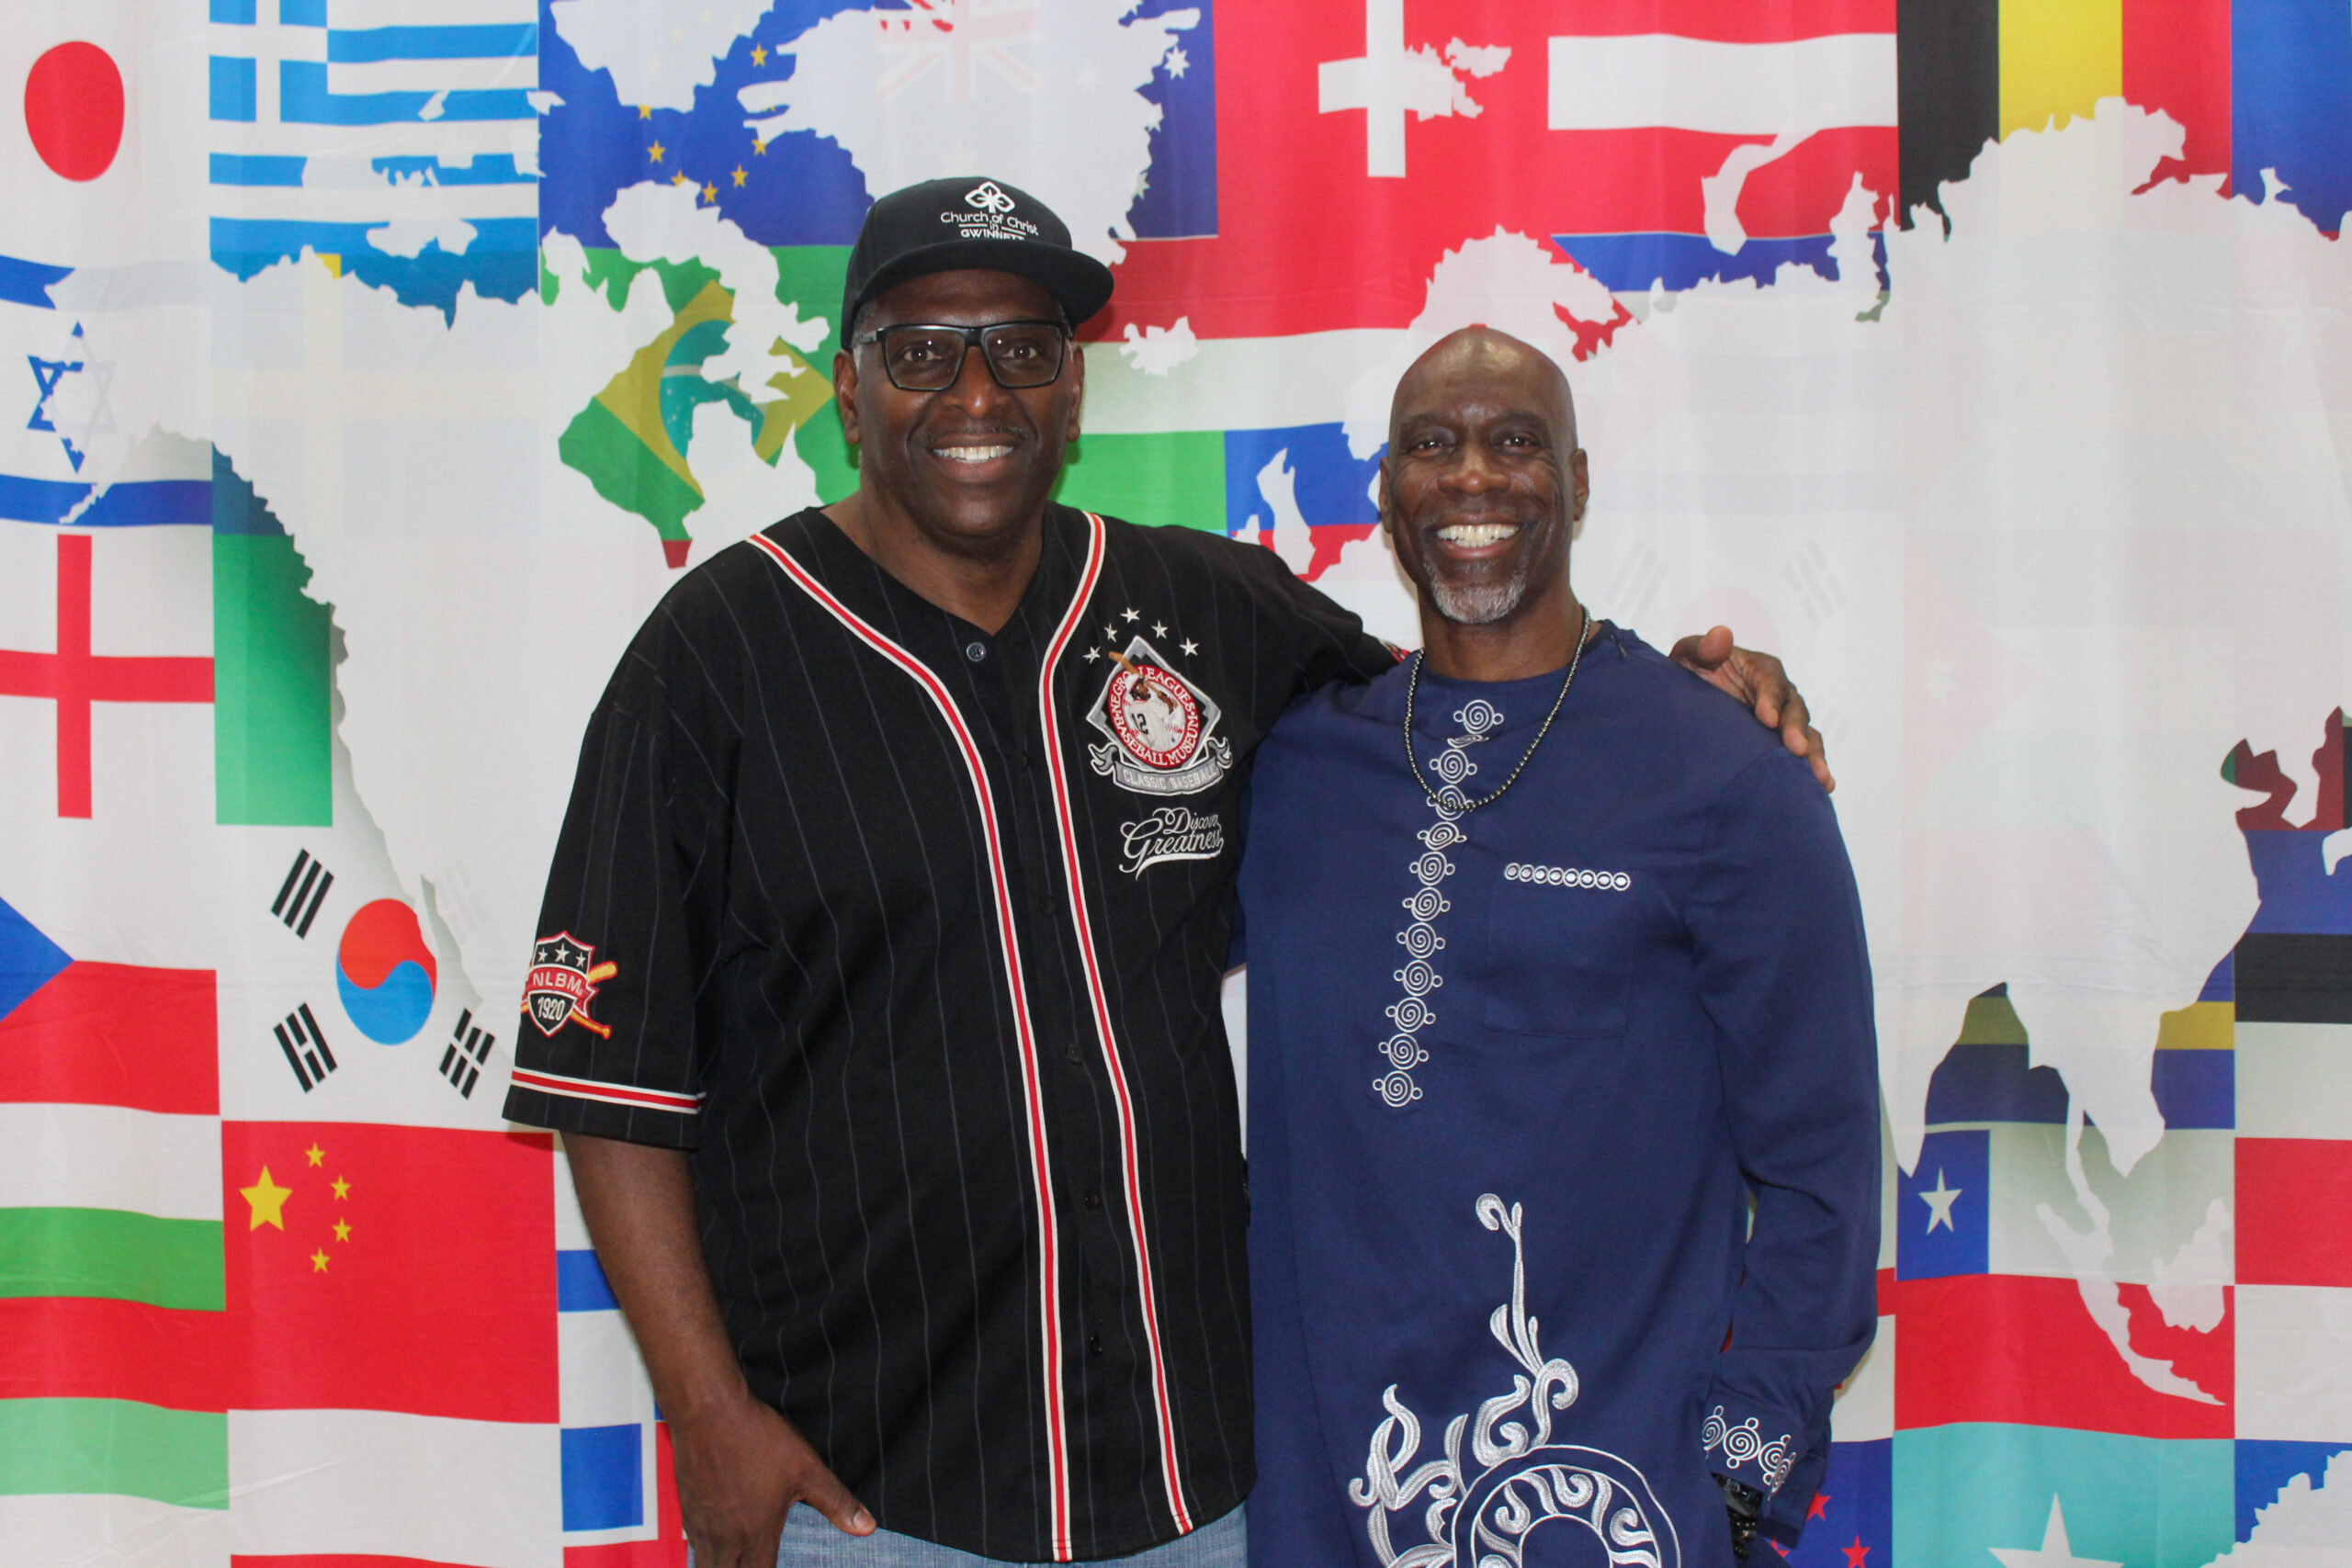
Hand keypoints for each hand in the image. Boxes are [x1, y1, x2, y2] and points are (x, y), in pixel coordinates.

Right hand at [671, 1391, 874, 1567]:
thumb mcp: (807, 1470)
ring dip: (719, 1566)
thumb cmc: (758, 1439)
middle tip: (754, 1564)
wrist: (709, 1412)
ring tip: (734, 1559)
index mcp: (755, 1535)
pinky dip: (705, 1547)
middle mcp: (723, 1537)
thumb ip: (837, 1502)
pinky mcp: (685, 1505)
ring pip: (704, 1564)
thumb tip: (866, 1527)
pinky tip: (715, 1536)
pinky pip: (692, 1541)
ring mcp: (699, 1523)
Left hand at [1669, 626, 1833, 791]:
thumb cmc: (1691, 674)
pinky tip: (1823, 787)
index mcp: (1761, 669)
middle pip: (1795, 710)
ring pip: (1807, 734)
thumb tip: (1721, 635)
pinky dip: (1813, 769)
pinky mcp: (1785, 742)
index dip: (1771, 700)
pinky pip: (1805, 754)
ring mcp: (1786, 719)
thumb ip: (1704, 647)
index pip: (1771, 682)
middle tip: (1796, 750)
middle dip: (1796, 730)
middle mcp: (1780, 693)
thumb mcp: (1690, 656)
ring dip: (1814, 755)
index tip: (1767, 720)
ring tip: (1820, 778)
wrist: (1687, 704)